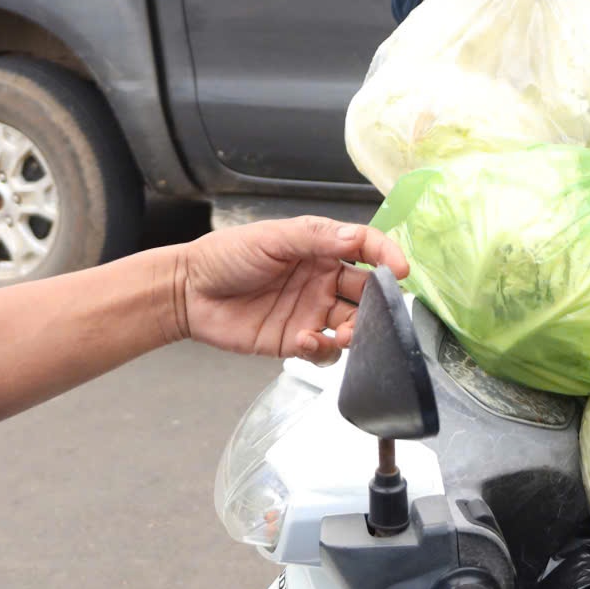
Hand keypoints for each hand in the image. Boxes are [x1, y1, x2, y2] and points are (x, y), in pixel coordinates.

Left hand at [173, 219, 410, 365]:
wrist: (189, 292)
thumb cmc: (225, 256)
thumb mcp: (271, 237)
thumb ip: (315, 238)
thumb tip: (355, 238)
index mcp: (321, 248)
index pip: (366, 248)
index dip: (387, 256)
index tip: (400, 270)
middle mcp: (322, 279)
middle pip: (367, 291)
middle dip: (378, 304)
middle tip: (376, 312)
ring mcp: (311, 311)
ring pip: (353, 325)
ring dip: (357, 332)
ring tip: (343, 334)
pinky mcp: (297, 341)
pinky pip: (326, 351)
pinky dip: (326, 350)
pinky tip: (308, 341)